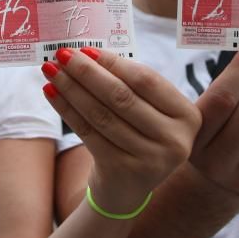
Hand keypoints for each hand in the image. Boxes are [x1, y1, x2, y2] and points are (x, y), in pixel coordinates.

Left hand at [42, 47, 199, 214]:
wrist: (128, 189)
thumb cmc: (138, 136)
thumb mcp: (149, 112)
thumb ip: (131, 85)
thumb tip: (88, 52)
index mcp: (187, 117)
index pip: (146, 80)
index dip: (113, 62)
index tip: (85, 48)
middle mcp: (175, 140)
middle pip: (121, 96)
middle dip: (87, 72)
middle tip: (62, 54)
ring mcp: (150, 159)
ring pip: (102, 114)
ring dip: (72, 89)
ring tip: (51, 71)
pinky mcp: (122, 171)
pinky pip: (88, 133)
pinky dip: (67, 110)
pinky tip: (51, 93)